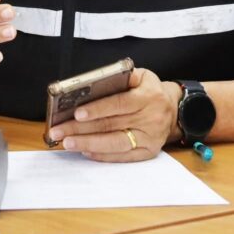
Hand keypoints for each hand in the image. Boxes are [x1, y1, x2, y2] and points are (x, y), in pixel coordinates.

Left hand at [46, 69, 181, 161]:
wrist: (174, 110)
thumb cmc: (150, 91)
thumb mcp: (142, 76)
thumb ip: (121, 76)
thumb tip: (93, 84)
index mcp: (148, 96)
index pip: (119, 103)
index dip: (97, 109)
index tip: (76, 114)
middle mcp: (151, 118)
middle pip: (111, 125)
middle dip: (81, 129)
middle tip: (59, 130)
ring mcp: (150, 137)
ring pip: (115, 143)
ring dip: (88, 144)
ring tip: (67, 143)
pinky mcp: (148, 152)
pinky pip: (123, 156)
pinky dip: (103, 155)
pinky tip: (86, 151)